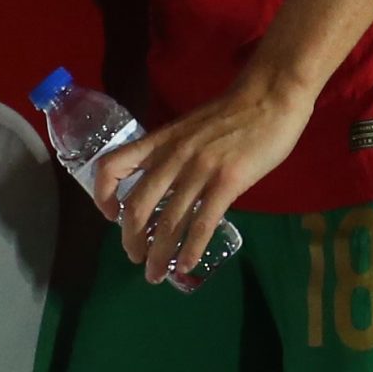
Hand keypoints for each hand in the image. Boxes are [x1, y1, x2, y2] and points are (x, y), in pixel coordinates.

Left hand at [90, 70, 314, 282]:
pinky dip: (191, 249)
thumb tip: (167, 186)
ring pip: (168, 222)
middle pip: (137, 207)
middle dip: (131, 240)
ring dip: (159, 254)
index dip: (104, 194)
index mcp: (160, 142)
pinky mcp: (227, 181)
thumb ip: (173, 154)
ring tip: (156, 274)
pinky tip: (188, 264)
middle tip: (136, 258)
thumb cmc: (232, 112)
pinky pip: (202, 223)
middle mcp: (172, 157)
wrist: (268, 96)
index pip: (112, 166)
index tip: (110, 215)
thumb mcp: (188, 129)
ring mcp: (199, 170)